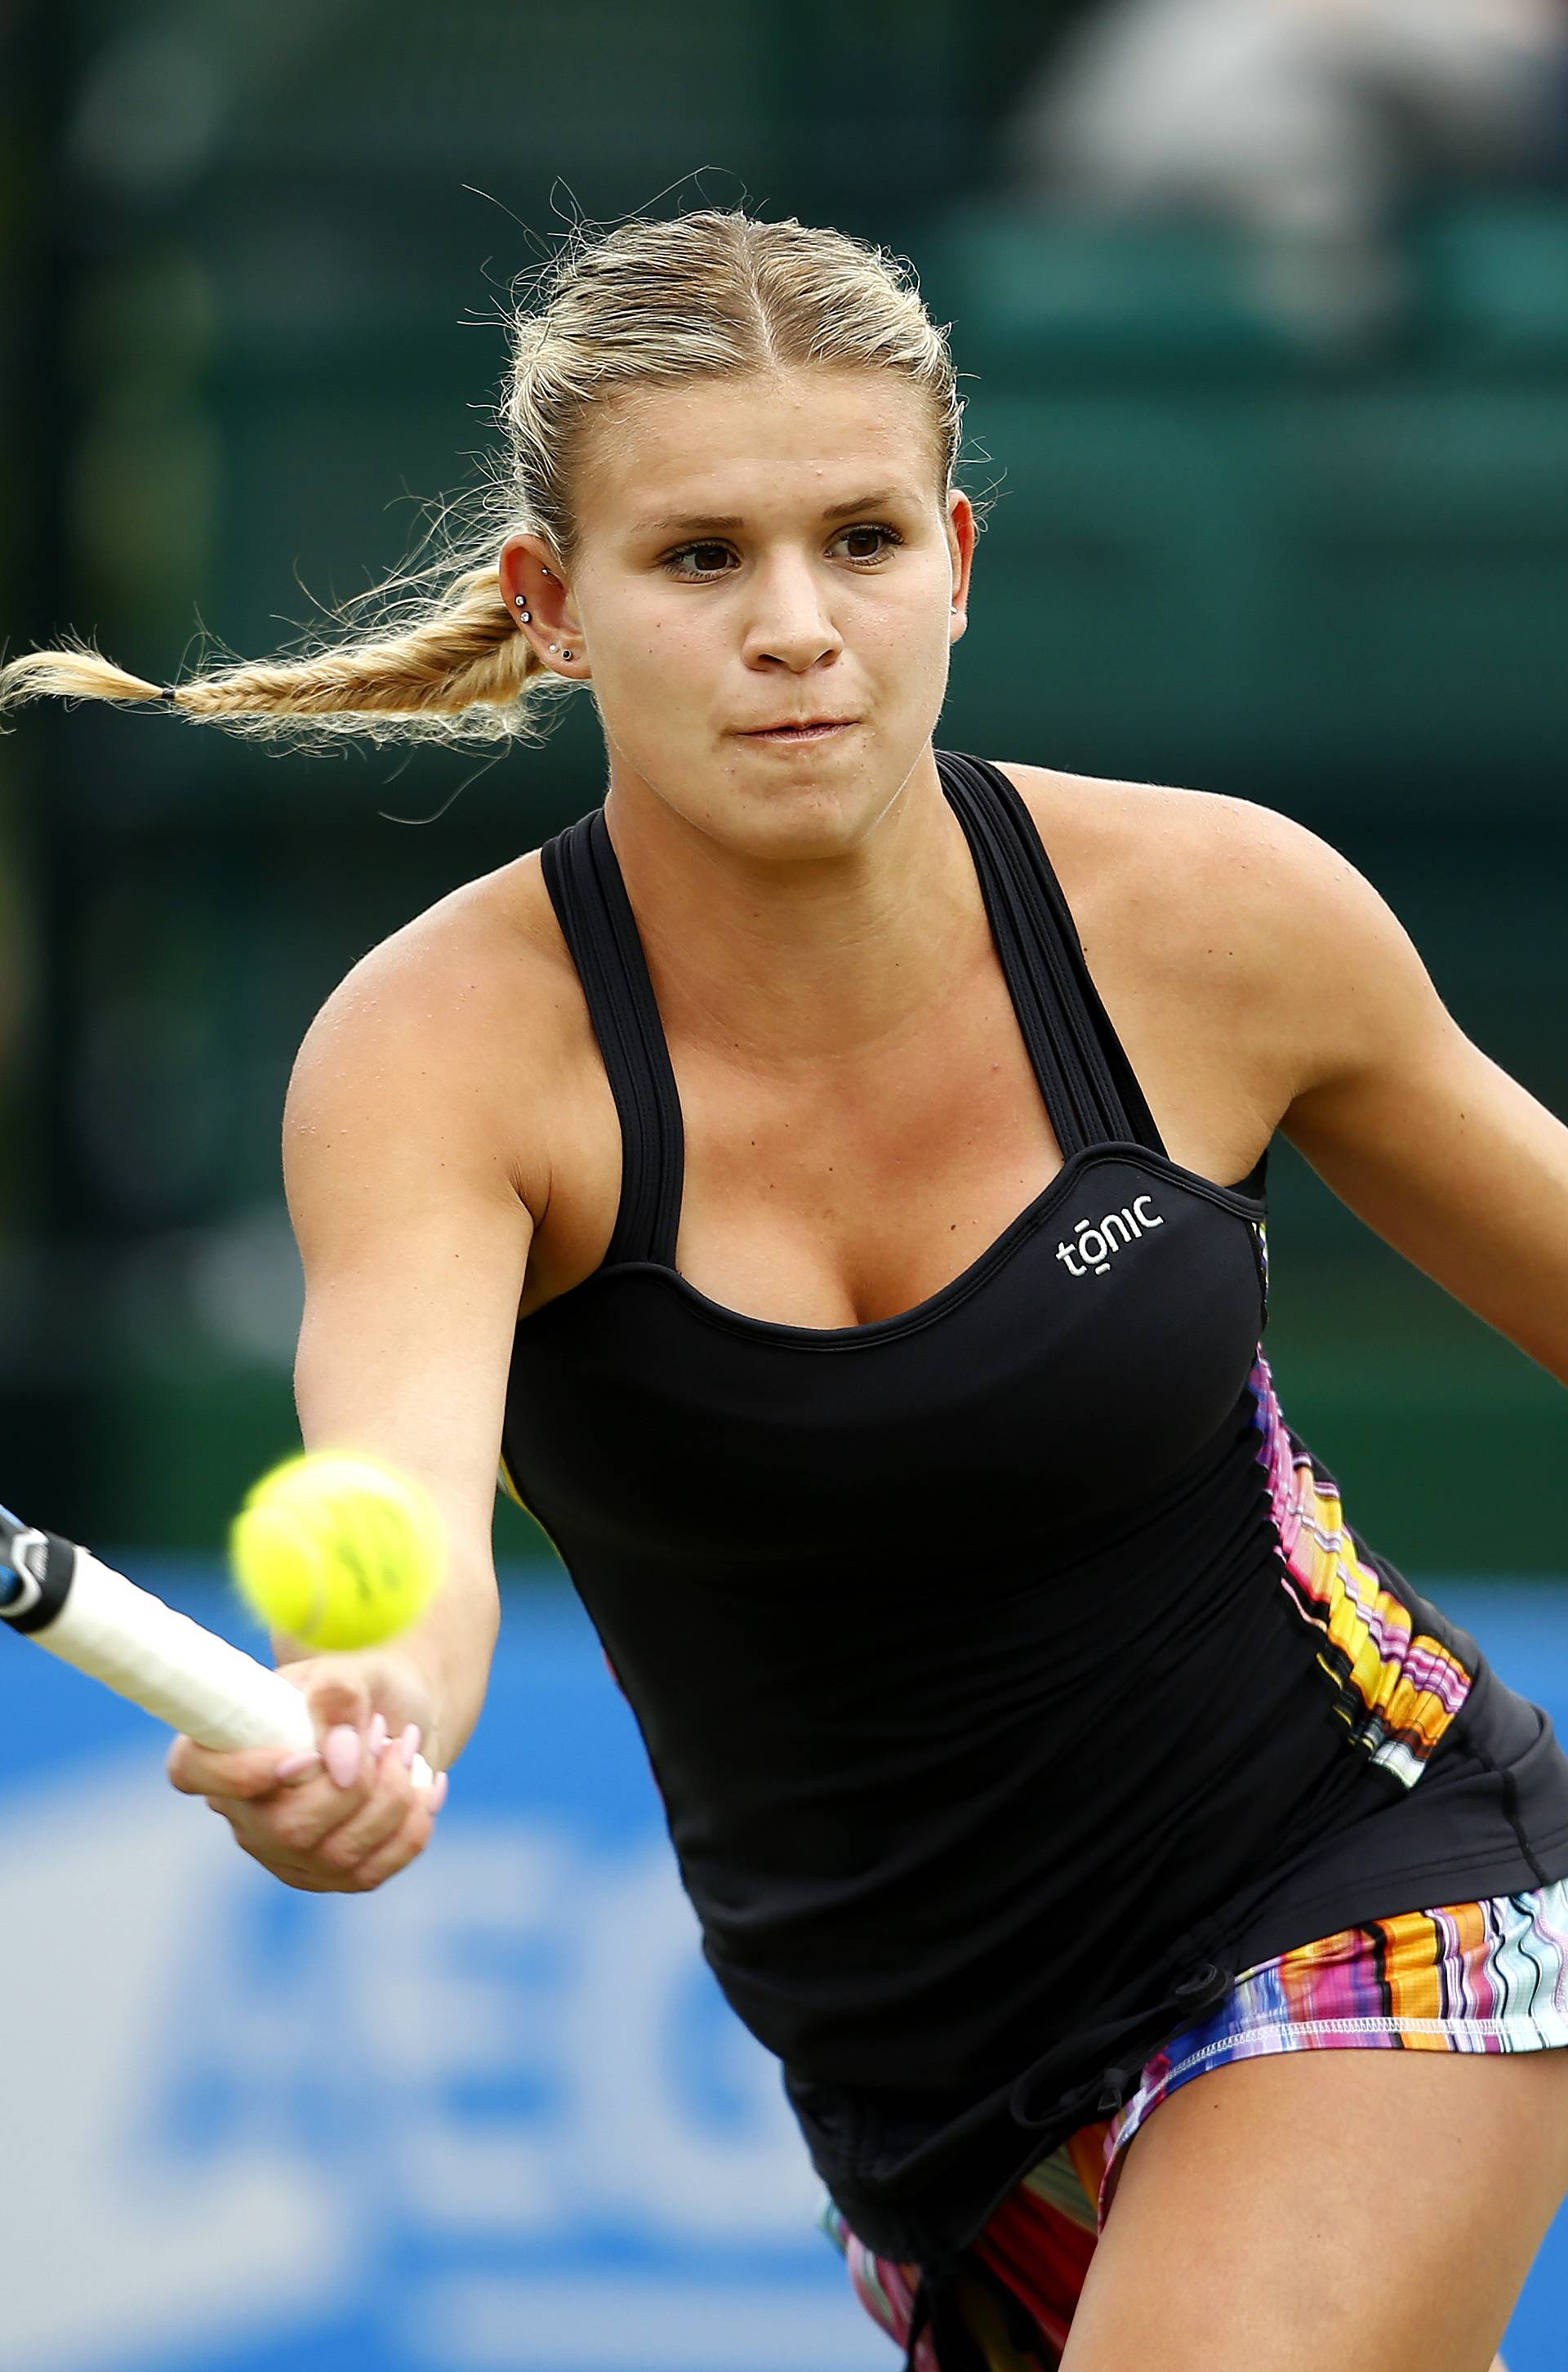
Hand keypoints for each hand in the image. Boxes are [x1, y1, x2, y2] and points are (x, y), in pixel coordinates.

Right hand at [165, 1649, 449, 1892]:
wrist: (400, 1716)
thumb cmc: (358, 1690)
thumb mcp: (349, 1670)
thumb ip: (338, 1695)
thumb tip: (339, 1755)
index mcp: (224, 1748)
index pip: (193, 1772)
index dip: (238, 1774)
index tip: (302, 1756)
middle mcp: (245, 1812)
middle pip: (287, 1829)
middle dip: (355, 1783)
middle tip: (383, 1735)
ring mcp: (286, 1854)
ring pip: (337, 1855)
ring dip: (391, 1798)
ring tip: (405, 1749)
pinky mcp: (333, 1875)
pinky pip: (372, 1870)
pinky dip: (411, 1826)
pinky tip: (424, 1787)